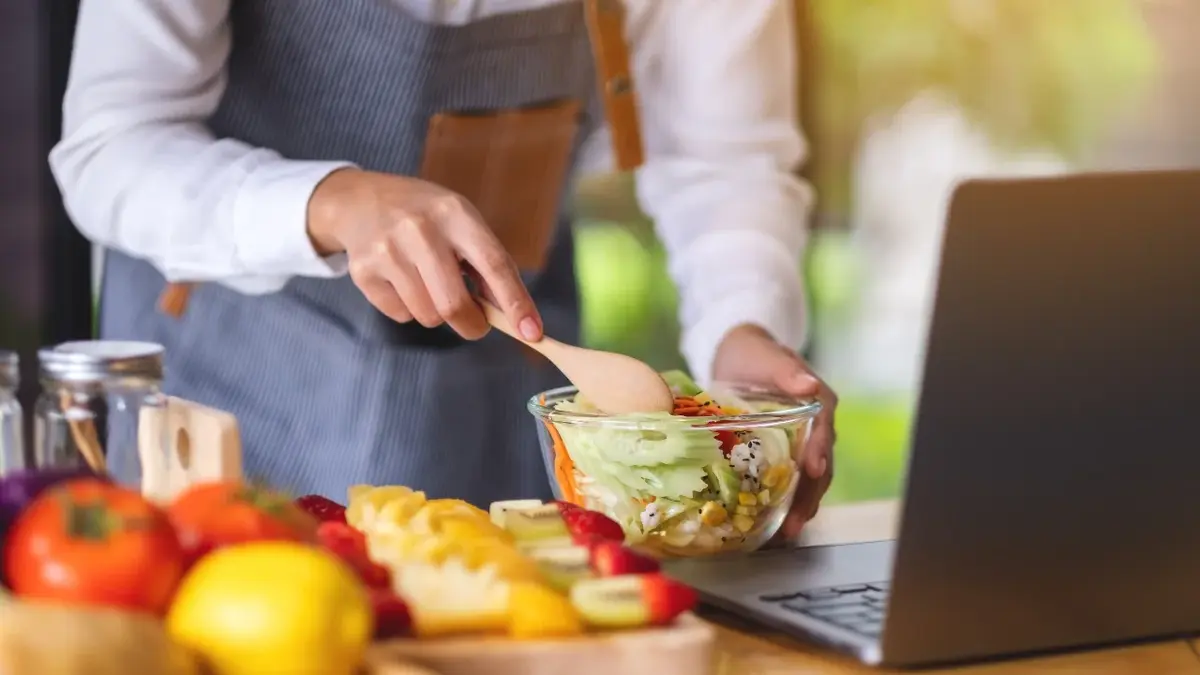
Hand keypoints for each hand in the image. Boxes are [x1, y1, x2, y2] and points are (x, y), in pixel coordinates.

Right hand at [307, 168, 541, 340]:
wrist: (361, 200)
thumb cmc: (426, 216)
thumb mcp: (461, 222)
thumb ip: (487, 264)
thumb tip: (513, 314)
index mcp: (455, 213)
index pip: (493, 264)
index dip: (515, 302)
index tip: (532, 332)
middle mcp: (420, 229)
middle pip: (454, 304)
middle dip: (472, 325)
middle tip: (475, 324)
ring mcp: (388, 250)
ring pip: (428, 315)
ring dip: (436, 312)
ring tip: (428, 282)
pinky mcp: (363, 271)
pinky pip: (401, 314)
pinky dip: (409, 308)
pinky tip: (401, 280)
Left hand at [712, 324, 836, 538]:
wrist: (738, 355)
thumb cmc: (754, 353)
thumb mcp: (767, 356)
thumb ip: (787, 371)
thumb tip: (810, 384)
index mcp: (820, 402)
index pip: (824, 431)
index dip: (820, 452)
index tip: (814, 471)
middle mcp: (817, 426)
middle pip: (820, 466)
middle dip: (811, 496)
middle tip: (795, 522)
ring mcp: (802, 441)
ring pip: (809, 480)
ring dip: (800, 506)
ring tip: (787, 532)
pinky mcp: (784, 452)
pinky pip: (790, 480)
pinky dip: (785, 501)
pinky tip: (772, 524)